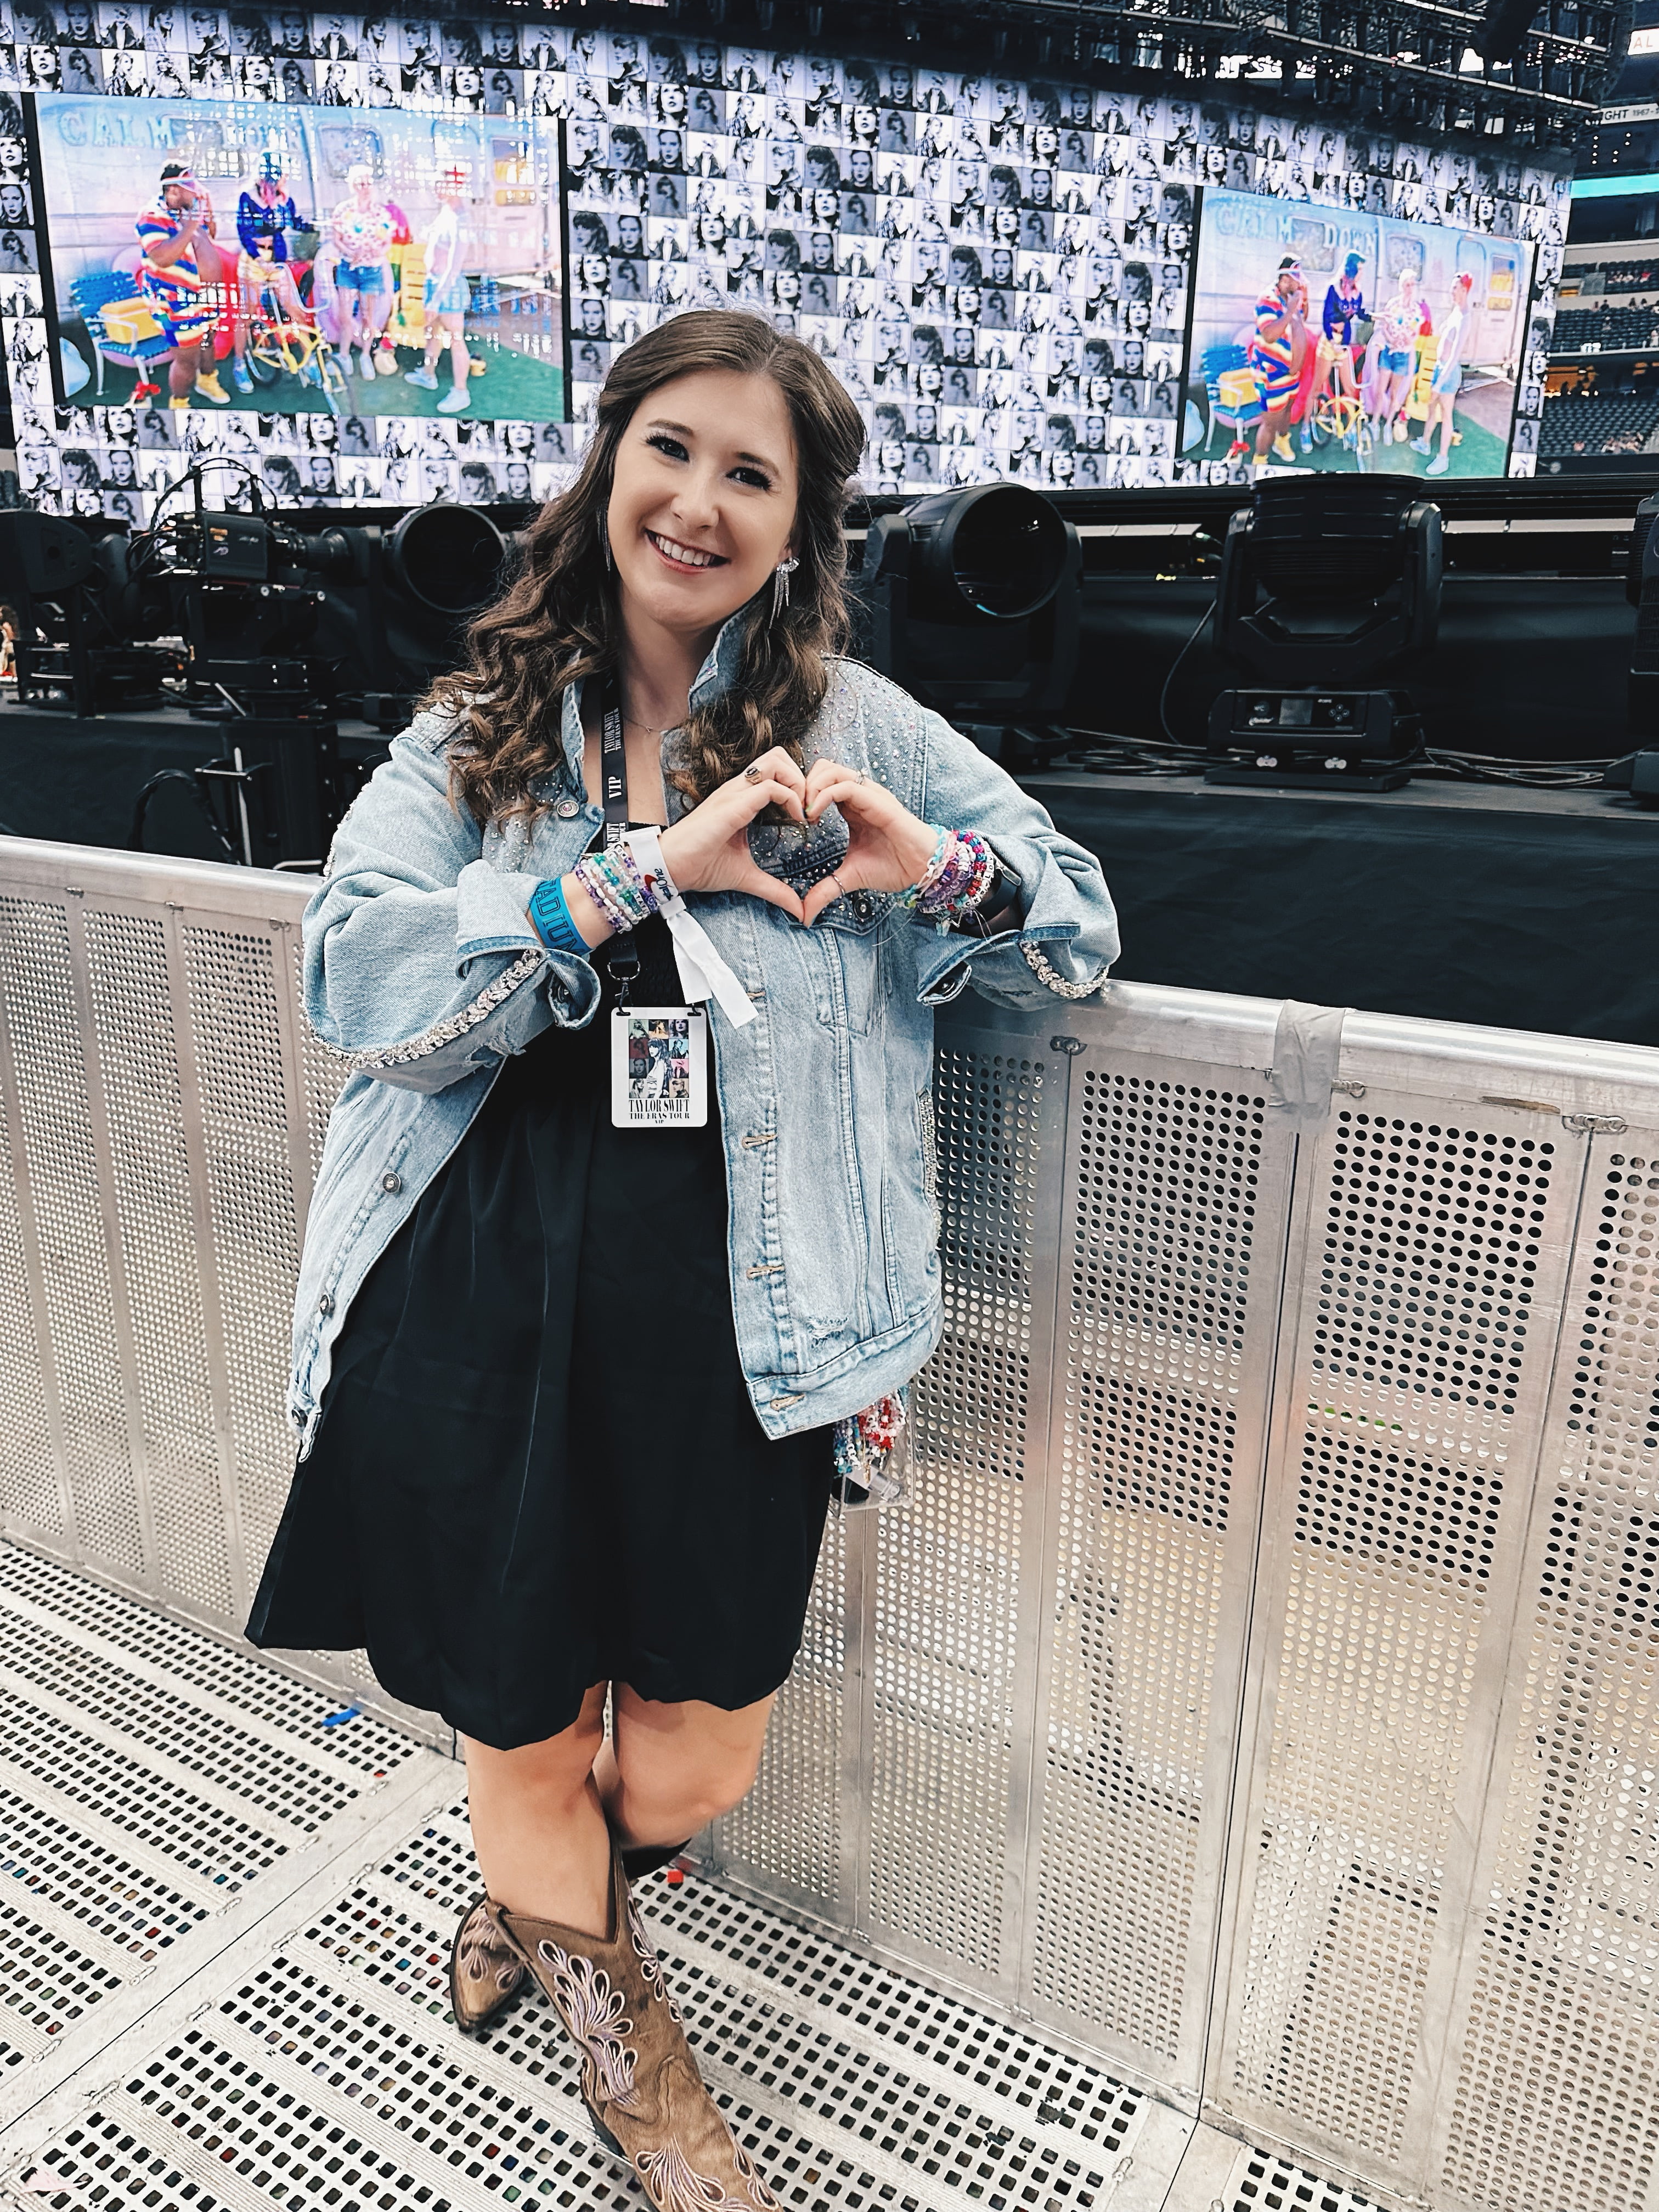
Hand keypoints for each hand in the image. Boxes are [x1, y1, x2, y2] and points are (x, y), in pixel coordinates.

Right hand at [656, 746, 808, 920]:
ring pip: (775, 761)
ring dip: (797, 782)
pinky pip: (768, 787)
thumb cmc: (700, 866)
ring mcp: (734, 794)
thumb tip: (797, 909)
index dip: (797, 787)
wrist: (670, 867)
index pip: (774, 771)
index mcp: (741, 799)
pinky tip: (796, 819)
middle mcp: (738, 789)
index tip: (807, 817)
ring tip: (802, 810)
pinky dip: (790, 798)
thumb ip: (774, 889)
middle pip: (777, 756)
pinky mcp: (732, 805)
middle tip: (808, 806)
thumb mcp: (746, 877)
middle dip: (800, 776)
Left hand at [799, 759, 937, 926]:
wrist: (922, 869)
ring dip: (810, 787)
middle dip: (802, 785)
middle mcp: (860, 794)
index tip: (794, 819)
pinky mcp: (878, 801)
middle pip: (823, 767)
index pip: (821, 782)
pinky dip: (823, 795)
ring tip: (804, 813)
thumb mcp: (849, 878)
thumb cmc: (893, 867)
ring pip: (831, 770)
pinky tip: (814, 815)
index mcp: (852, 806)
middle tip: (795, 812)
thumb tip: (805, 914)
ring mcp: (869, 794)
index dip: (802, 794)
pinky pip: (846, 786)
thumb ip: (825, 890)